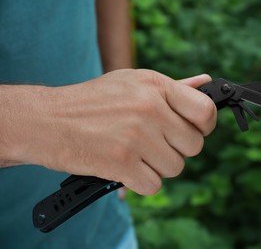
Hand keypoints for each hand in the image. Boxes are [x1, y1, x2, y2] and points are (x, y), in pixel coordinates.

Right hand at [10, 69, 216, 194]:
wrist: (47, 119)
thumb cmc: (93, 102)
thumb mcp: (133, 82)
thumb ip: (174, 87)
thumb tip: (206, 82)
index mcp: (155, 86)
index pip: (205, 111)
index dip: (204, 126)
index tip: (194, 130)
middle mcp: (150, 108)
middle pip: (193, 145)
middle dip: (176, 148)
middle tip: (155, 143)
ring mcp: (136, 136)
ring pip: (175, 167)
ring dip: (158, 166)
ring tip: (135, 153)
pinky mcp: (121, 163)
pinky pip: (154, 185)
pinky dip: (140, 181)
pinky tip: (125, 167)